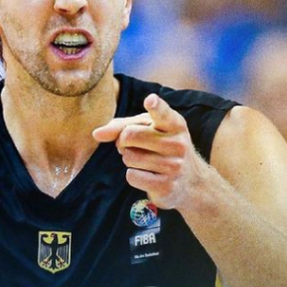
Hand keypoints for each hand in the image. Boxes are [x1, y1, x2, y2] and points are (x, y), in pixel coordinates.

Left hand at [92, 93, 207, 208]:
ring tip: (143, 160)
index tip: (150, 101)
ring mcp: (174, 166)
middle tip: (130, 145)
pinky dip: (133, 175)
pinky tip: (147, 175)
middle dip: (123, 141)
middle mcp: (178, 143)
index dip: (155, 106)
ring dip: (128, 159)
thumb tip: (96, 134)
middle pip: (130, 135)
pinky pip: (132, 176)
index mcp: (175, 124)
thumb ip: (121, 126)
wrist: (190, 181)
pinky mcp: (166, 186)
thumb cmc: (161, 147)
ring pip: (129, 157)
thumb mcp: (147, 129)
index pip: (163, 113)